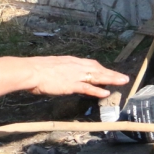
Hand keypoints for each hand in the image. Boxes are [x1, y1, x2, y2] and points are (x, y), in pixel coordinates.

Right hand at [0, 57, 127, 100]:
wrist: (30, 71)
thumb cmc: (35, 69)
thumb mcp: (52, 66)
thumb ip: (60, 70)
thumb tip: (61, 74)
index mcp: (71, 61)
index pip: (91, 64)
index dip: (101, 69)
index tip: (109, 71)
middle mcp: (76, 66)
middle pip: (98, 69)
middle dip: (111, 73)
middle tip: (123, 78)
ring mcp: (75, 75)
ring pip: (97, 77)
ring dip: (111, 79)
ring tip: (123, 82)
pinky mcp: (71, 84)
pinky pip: (87, 88)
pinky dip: (97, 90)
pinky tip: (106, 92)